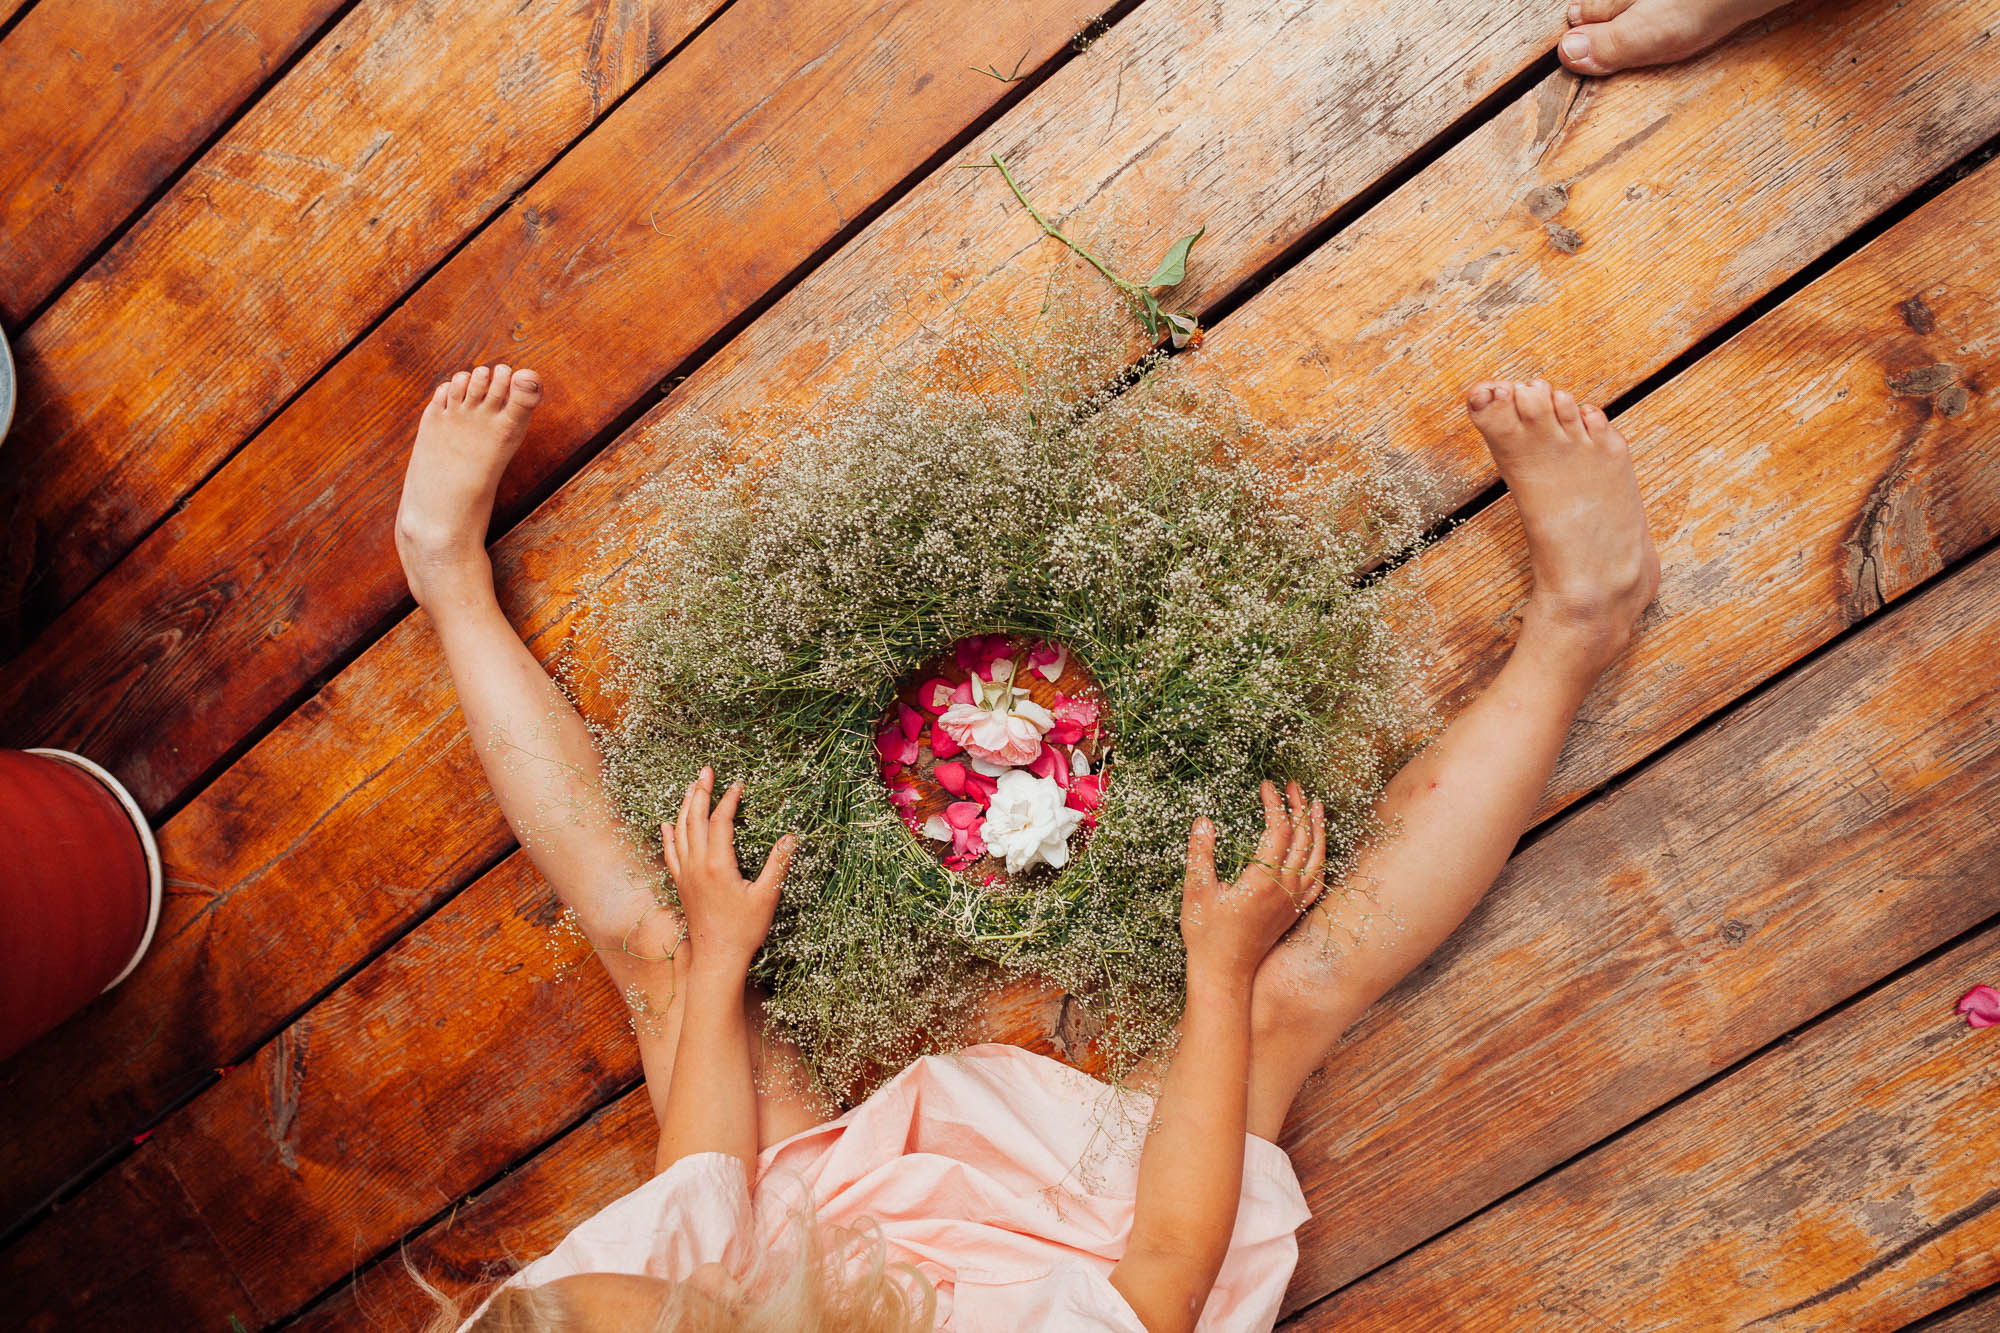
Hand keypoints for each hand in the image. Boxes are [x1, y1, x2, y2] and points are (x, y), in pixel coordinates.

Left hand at [661, 767, 795, 977]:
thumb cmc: (744, 930)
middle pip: (695, 819)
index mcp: (718, 864)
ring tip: (690, 787)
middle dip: (700, 792)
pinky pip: (670, 853)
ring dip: (685, 807)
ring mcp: (685, 874)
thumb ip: (778, 864)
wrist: (717, 958)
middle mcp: (697, 865)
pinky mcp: (681, 884)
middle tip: (706, 771)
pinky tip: (667, 824)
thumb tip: (791, 836)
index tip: (739, 784)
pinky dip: (669, 835)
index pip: (721, 821)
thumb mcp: (767, 896)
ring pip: (680, 832)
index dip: (729, 800)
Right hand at [1181, 780, 1325, 987]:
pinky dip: (1320, 857)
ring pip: (1316, 858)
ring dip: (1317, 829)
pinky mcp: (1294, 911)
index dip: (1275, 804)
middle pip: (1302, 838)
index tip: (1266, 785)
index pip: (1278, 830)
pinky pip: (1317, 879)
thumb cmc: (1206, 934)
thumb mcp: (1196, 891)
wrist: (1224, 973)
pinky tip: (1317, 849)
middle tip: (1292, 785)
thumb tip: (1204, 820)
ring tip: (1315, 806)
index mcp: (1262, 879)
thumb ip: (1200, 854)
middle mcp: (1284, 888)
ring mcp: (1293, 901)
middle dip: (1299, 807)